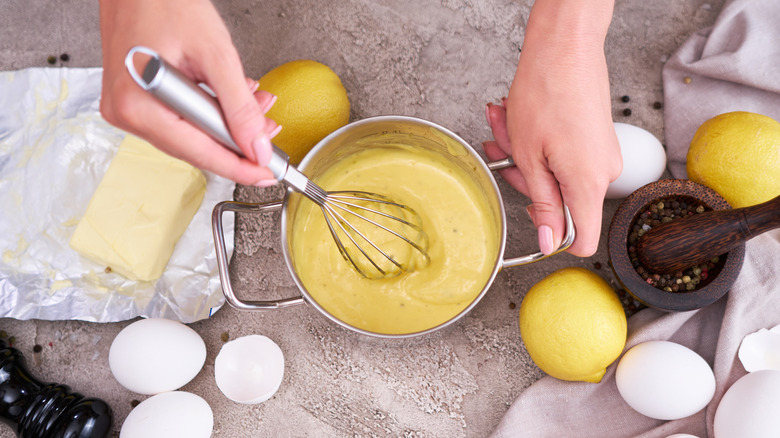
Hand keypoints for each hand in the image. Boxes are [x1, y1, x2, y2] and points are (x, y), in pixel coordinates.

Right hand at [99, 0, 278, 185]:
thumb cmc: (164, 1)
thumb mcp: (215, 54)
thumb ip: (239, 106)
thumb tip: (258, 147)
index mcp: (140, 106)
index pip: (201, 153)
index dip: (240, 167)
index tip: (267, 175)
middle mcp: (127, 113)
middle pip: (196, 148)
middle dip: (237, 141)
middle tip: (270, 132)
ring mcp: (127, 108)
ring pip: (190, 135)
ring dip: (226, 123)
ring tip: (256, 103)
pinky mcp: (135, 99)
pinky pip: (179, 119)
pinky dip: (209, 111)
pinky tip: (228, 98)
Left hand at [484, 0, 620, 256]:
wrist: (566, 46)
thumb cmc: (546, 92)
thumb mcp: (530, 157)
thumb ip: (543, 203)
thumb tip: (548, 241)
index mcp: (587, 185)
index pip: (582, 240)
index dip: (553, 236)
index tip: (530, 216)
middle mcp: (603, 173)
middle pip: (558, 201)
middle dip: (523, 176)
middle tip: (500, 149)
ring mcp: (601, 154)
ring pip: (554, 172)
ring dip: (523, 152)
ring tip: (505, 122)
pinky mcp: (597, 139)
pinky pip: (563, 153)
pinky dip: (538, 141)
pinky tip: (518, 119)